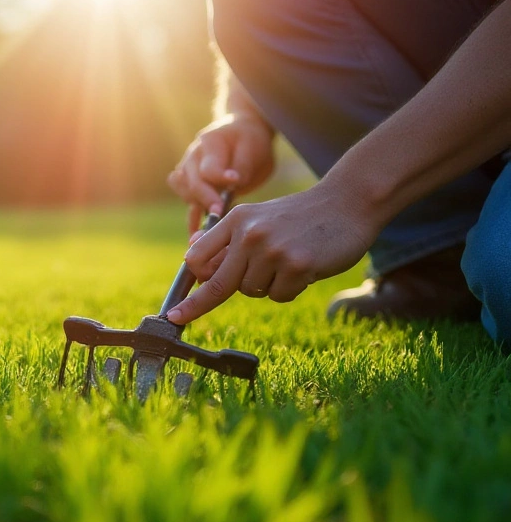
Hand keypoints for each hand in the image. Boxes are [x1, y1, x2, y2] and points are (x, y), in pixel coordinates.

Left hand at [165, 183, 379, 324]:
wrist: (348, 202)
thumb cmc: (298, 216)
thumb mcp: (257, 218)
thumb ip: (227, 240)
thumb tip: (192, 262)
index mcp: (236, 220)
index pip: (198, 259)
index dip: (188, 288)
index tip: (174, 310)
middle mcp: (250, 234)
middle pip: (218, 284)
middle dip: (199, 305)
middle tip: (177, 318)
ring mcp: (273, 250)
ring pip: (252, 292)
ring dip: (266, 286)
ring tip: (286, 263)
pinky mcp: (297, 265)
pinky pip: (279, 295)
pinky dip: (289, 289)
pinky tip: (304, 268)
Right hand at [168, 114, 275, 236]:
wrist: (242, 137)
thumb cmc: (250, 142)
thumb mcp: (253, 148)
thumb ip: (243, 164)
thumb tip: (234, 183)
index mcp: (210, 142)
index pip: (208, 165)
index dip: (220, 176)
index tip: (235, 181)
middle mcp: (193, 157)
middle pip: (192, 182)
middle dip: (205, 198)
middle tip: (219, 211)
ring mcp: (188, 172)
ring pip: (186, 194)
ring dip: (198, 207)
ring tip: (213, 220)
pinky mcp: (192, 187)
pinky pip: (189, 205)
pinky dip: (192, 220)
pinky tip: (197, 237)